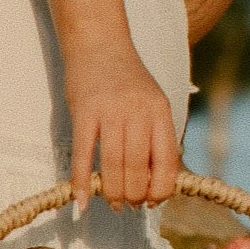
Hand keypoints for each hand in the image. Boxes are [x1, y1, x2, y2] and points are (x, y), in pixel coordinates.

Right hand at [65, 44, 180, 207]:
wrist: (99, 42)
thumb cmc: (127, 80)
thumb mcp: (152, 102)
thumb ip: (156, 136)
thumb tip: (157, 183)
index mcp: (160, 111)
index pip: (167, 162)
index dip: (161, 190)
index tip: (152, 202)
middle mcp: (138, 111)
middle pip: (138, 168)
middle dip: (134, 195)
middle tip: (128, 206)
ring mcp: (110, 111)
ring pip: (113, 165)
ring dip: (112, 193)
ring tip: (112, 204)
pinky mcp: (83, 112)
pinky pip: (84, 155)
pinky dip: (82, 181)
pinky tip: (83, 200)